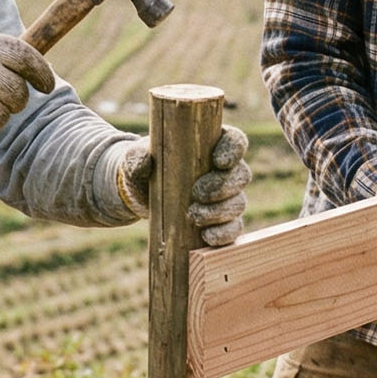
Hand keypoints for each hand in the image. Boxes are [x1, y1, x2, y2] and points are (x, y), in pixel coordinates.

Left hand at [115, 125, 250, 246]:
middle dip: (222, 187)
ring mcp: (227, 197)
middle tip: (197, 194)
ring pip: (238, 203)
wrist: (142, 194)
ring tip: (194, 217)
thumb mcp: (135, 160)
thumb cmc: (145, 168)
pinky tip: (208, 236)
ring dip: (219, 212)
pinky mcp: (222, 221)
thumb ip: (137, 158)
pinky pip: (233, 228)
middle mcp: (225, 170)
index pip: (235, 141)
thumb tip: (144, 161)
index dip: (233, 150)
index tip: (218, 162)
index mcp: (212, 145)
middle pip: (241, 175)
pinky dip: (224, 233)